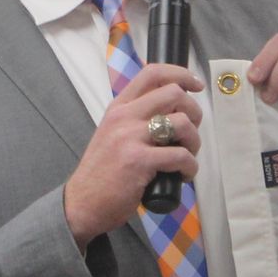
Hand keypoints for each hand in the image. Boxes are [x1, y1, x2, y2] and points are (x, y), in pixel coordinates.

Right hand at [64, 63, 203, 248]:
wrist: (81, 203)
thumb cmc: (101, 172)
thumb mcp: (113, 134)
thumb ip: (136, 120)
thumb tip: (171, 114)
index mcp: (119, 107)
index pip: (152, 73)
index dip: (180, 74)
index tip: (195, 85)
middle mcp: (124, 116)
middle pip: (174, 93)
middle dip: (194, 111)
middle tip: (191, 132)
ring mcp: (130, 137)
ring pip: (181, 123)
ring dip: (194, 141)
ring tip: (187, 156)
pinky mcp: (138, 161)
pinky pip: (180, 156)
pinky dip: (190, 167)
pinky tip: (184, 175)